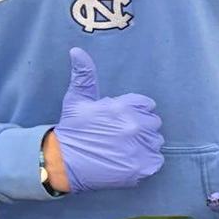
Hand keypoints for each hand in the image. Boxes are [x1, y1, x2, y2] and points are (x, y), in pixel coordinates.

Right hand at [50, 47, 162, 192]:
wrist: (62, 163)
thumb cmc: (71, 130)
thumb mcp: (77, 99)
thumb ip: (84, 75)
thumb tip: (77, 51)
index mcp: (124, 107)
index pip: (147, 105)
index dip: (135, 112)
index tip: (121, 120)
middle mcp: (135, 126)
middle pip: (153, 123)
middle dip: (140, 127)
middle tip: (121, 136)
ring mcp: (140, 148)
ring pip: (155, 142)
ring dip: (144, 145)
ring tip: (123, 150)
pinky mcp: (142, 167)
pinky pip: (156, 161)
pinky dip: (146, 162)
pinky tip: (128, 161)